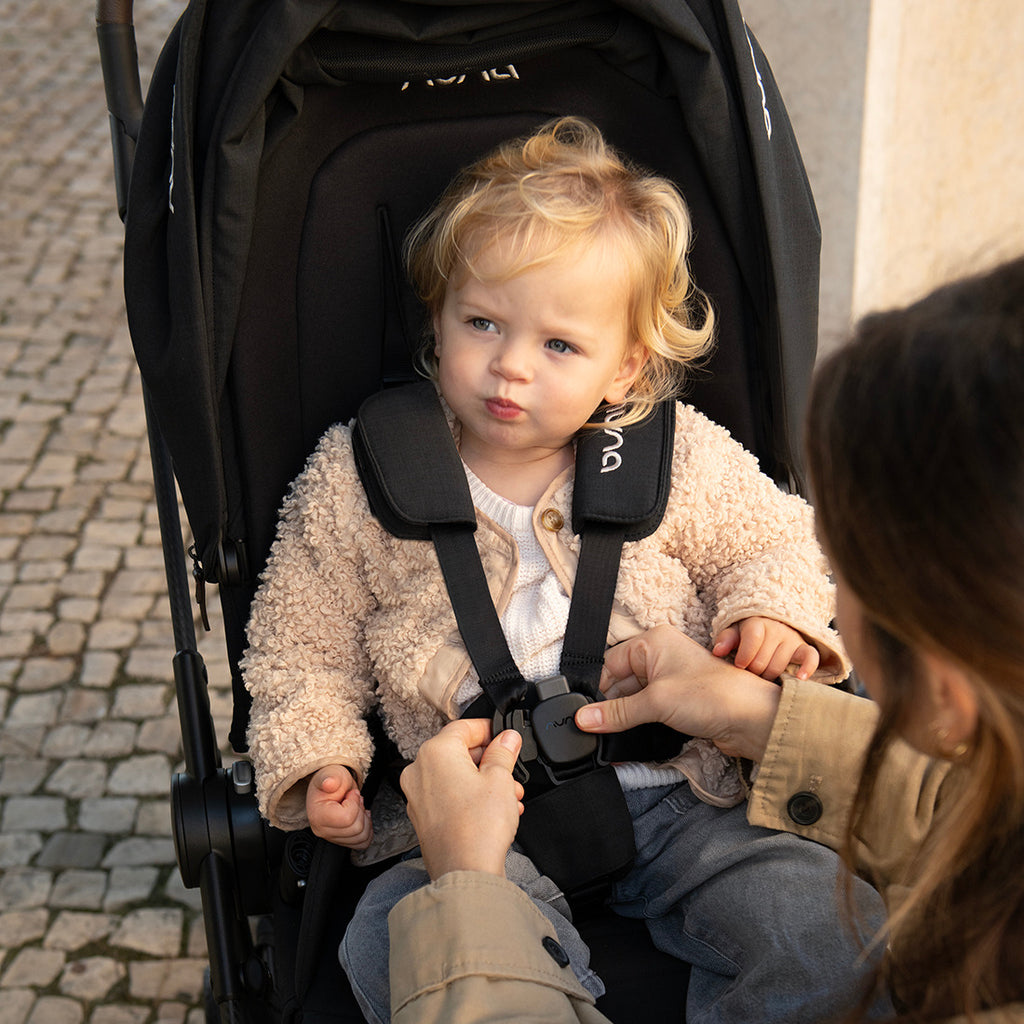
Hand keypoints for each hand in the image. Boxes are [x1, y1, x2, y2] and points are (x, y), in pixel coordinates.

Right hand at [306, 764, 372, 849]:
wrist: (333, 785)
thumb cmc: (332, 779)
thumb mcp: (332, 773)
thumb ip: (331, 778)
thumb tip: (328, 783)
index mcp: (318, 815)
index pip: (347, 818)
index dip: (354, 803)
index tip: (351, 793)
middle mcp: (322, 830)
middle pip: (356, 829)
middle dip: (361, 810)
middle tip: (355, 799)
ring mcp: (332, 837)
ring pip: (361, 838)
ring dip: (365, 819)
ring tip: (357, 806)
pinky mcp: (341, 840)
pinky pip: (362, 843)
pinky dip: (367, 830)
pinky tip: (361, 817)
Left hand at [401, 719, 524, 879]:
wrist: (465, 872)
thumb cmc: (478, 827)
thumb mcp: (500, 779)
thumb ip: (503, 752)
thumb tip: (507, 738)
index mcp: (435, 752)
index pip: (464, 727)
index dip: (489, 729)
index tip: (505, 736)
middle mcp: (419, 770)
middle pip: (458, 751)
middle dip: (489, 760)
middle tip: (511, 768)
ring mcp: (418, 795)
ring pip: (455, 775)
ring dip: (483, 780)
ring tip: (509, 794)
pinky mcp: (423, 817)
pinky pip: (448, 795)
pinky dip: (470, 796)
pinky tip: (494, 808)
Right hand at [575, 625, 781, 761]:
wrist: (753, 720)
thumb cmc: (713, 695)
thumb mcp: (656, 702)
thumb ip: (617, 713)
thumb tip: (584, 718)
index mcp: (654, 643)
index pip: (611, 663)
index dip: (599, 689)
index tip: (588, 714)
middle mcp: (661, 657)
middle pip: (621, 682)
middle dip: (611, 707)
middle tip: (598, 730)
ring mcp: (671, 681)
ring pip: (634, 699)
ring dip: (625, 719)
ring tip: (612, 737)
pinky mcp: (678, 702)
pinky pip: (649, 712)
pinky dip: (639, 725)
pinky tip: (630, 739)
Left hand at [713, 616, 819, 679]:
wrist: (771, 625)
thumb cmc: (747, 634)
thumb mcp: (734, 633)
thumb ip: (726, 640)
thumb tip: (717, 651)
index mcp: (757, 623)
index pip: (753, 639)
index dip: (744, 656)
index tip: (739, 664)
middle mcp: (777, 629)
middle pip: (763, 659)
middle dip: (753, 670)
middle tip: (749, 671)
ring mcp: (792, 639)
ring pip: (780, 665)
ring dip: (768, 675)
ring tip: (761, 673)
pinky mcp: (804, 649)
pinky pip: (811, 658)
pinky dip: (807, 668)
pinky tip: (800, 678)